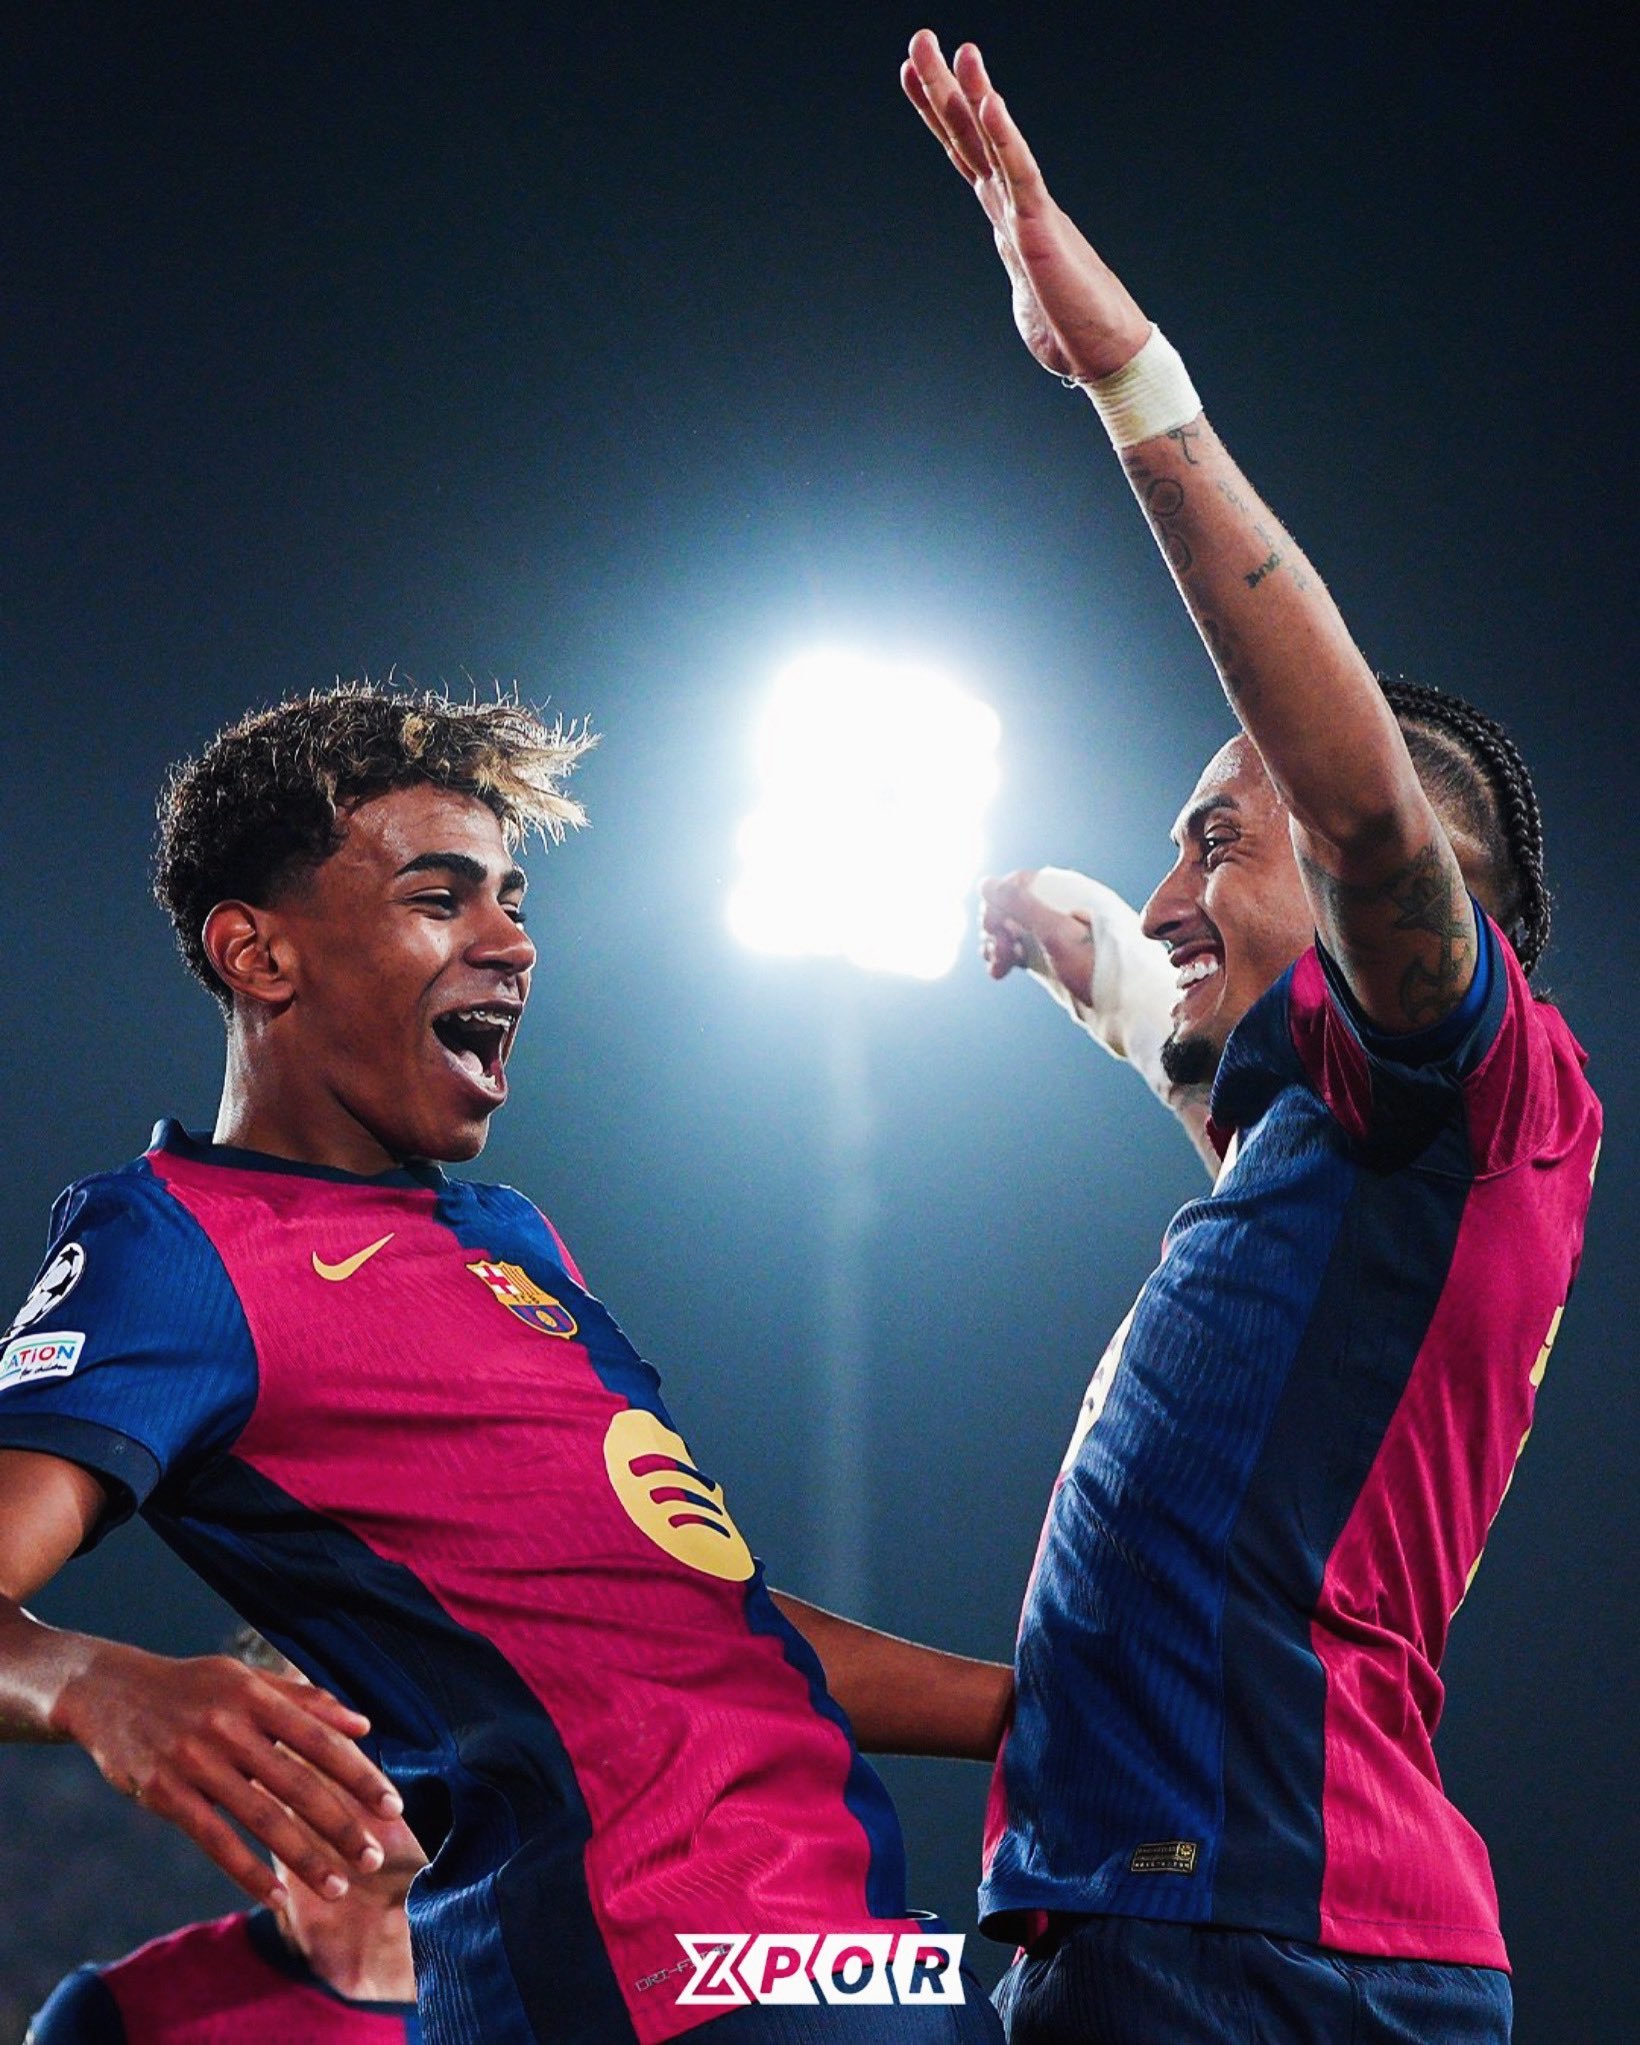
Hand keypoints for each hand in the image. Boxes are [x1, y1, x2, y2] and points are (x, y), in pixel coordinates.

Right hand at [54, 1639, 403, 1908]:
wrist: (109, 1691)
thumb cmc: (192, 1686)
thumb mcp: (245, 1679)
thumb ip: (305, 1700)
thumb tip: (364, 1724)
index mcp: (256, 1696)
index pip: (320, 1740)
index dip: (359, 1776)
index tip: (392, 1807)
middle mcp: (229, 1727)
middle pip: (297, 1784)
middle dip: (340, 1825)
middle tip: (372, 1859)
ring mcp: (195, 1761)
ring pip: (260, 1818)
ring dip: (303, 1857)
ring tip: (337, 1886)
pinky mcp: (164, 1793)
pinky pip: (213, 1839)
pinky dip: (247, 1870)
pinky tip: (276, 1895)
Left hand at [901, 31, 1150, 383]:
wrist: (1102, 353)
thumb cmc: (1070, 330)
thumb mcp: (1028, 301)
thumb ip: (1020, 280)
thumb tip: (1023, 284)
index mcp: (1005, 215)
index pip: (964, 152)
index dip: (936, 112)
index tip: (913, 73)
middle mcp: (1013, 203)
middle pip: (969, 135)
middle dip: (942, 86)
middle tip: (920, 37)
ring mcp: (1026, 211)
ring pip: (994, 143)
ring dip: (974, 94)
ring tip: (961, 47)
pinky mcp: (1040, 229)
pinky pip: (1020, 174)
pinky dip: (1004, 137)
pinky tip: (990, 102)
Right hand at [980, 871, 1095, 1005]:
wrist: (1126, 1009)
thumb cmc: (1099, 967)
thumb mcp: (1057, 934)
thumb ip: (1021, 906)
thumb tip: (984, 883)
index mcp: (1069, 893)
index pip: (1020, 882)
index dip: (1000, 900)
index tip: (992, 925)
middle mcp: (1058, 910)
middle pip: (1011, 906)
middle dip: (996, 927)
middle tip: (999, 950)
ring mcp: (1052, 935)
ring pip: (1009, 929)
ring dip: (995, 944)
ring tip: (1000, 966)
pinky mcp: (1048, 958)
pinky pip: (1016, 948)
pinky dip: (1002, 957)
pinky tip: (999, 971)